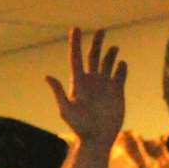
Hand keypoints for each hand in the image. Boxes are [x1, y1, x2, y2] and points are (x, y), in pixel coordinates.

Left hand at [45, 27, 125, 144]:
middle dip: (97, 42)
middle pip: (93, 56)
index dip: (75, 43)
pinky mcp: (117, 92)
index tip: (75, 28)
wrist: (97, 139)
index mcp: (79, 82)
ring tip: (114, 47)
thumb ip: (58, 92)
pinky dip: (121, 67)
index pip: (76, 58)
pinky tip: (121, 64)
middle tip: (101, 30)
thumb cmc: (80, 127)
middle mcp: (91, 81)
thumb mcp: (66, 110)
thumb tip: (47, 76)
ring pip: (107, 63)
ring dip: (110, 54)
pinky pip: (120, 75)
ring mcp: (105, 85)